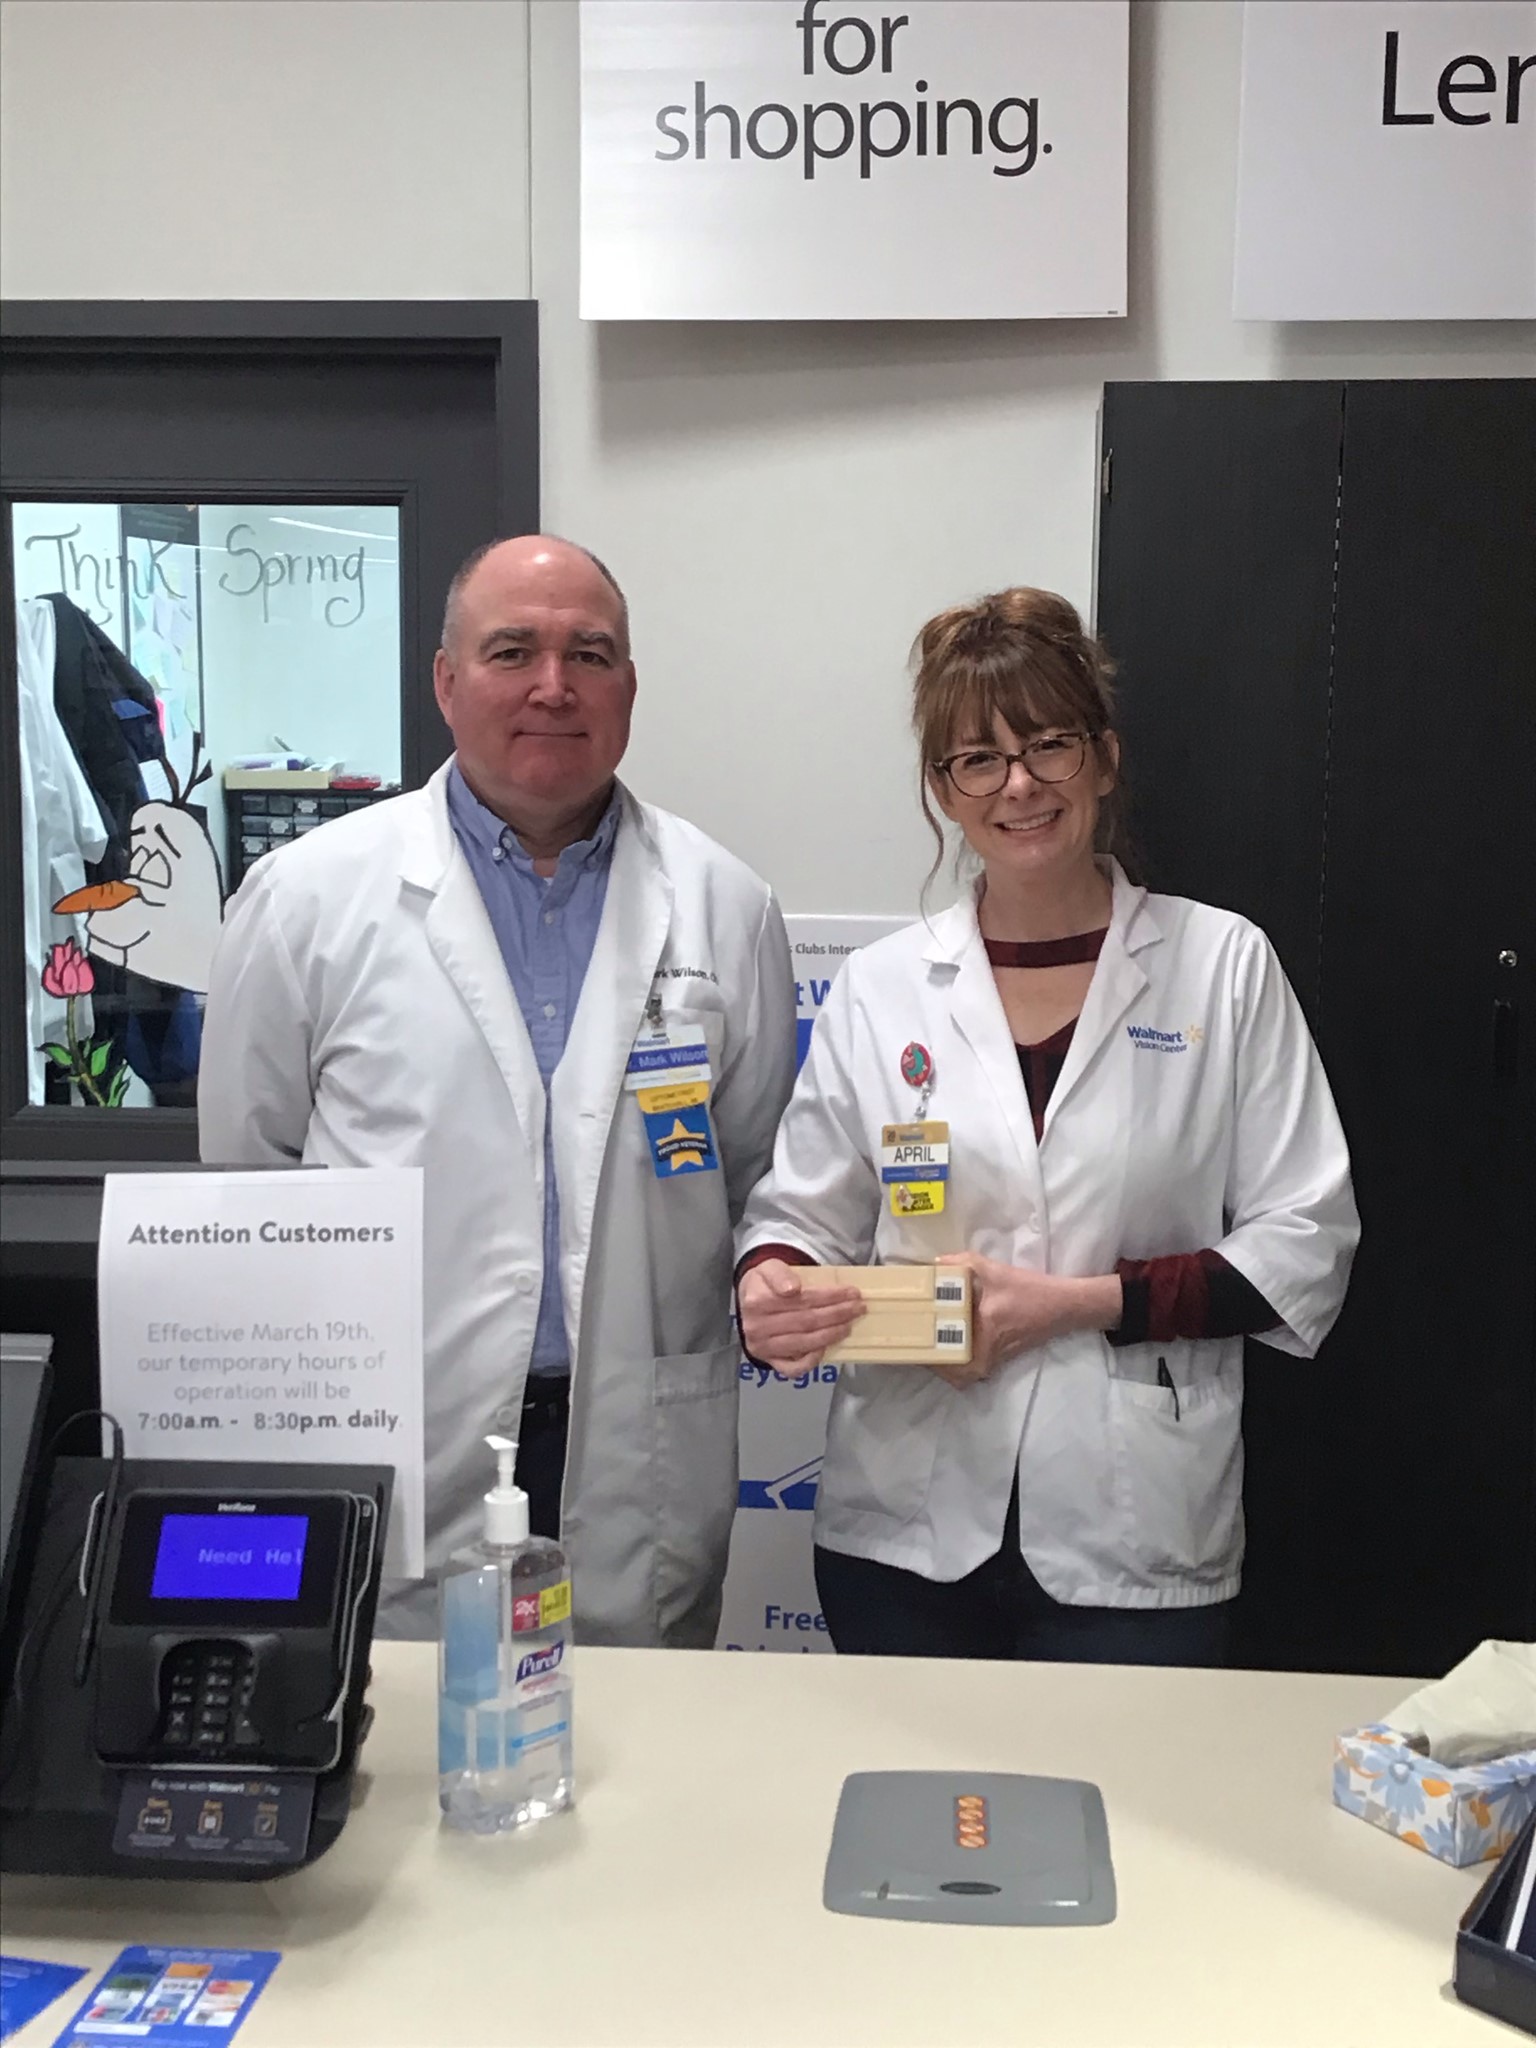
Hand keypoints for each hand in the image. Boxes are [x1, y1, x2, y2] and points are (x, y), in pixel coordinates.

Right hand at [738, 1260, 862, 1376]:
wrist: (750, 1299)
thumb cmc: (766, 1284)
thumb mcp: (770, 1267)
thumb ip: (779, 1274)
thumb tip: (793, 1289)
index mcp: (757, 1301)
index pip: (802, 1300)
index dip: (830, 1297)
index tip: (852, 1293)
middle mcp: (757, 1327)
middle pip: (807, 1321)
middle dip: (837, 1314)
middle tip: (858, 1308)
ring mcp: (762, 1347)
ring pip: (804, 1343)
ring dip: (831, 1334)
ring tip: (849, 1324)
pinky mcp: (768, 1361)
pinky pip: (793, 1368)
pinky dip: (812, 1361)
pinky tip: (825, 1348)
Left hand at [935, 1253, 1121, 1386]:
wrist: (1066, 1307)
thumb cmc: (1031, 1290)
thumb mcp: (997, 1271)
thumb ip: (965, 1263)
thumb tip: (936, 1263)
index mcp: (986, 1332)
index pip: (954, 1356)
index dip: (932, 1358)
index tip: (914, 1346)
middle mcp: (991, 1351)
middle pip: (957, 1375)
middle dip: (937, 1367)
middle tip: (918, 1350)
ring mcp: (998, 1358)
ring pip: (967, 1375)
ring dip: (949, 1367)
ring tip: (929, 1348)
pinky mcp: (1004, 1357)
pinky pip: (977, 1369)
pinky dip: (963, 1364)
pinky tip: (952, 1346)